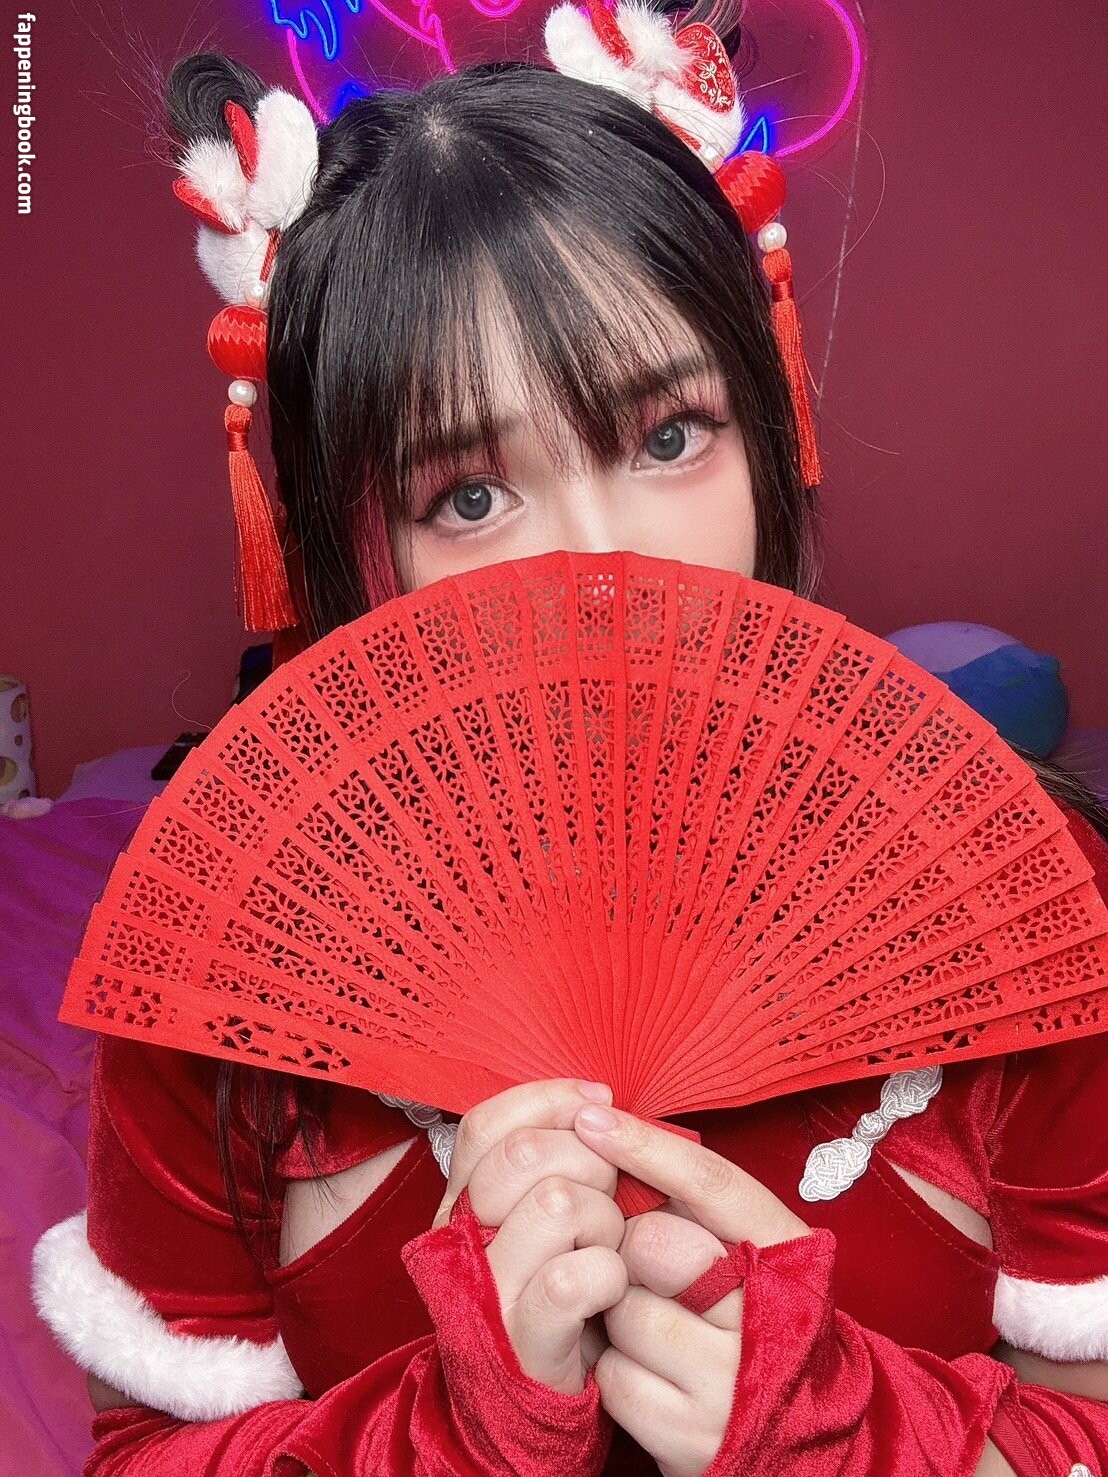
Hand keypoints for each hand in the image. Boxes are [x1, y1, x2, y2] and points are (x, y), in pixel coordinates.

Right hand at [434, 1079, 627, 1395]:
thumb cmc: (554, 1287)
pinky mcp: (521, 1339)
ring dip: (604, 1220)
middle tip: (609, 1195)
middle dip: (590, 1162)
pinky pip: (575, 1277)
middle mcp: (459, 1238)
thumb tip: (595, 1101)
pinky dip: (609, 1273)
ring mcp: (486, 1289)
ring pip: (557, 1203)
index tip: (599, 1103)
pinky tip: (611, 1286)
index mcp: (459, 1199)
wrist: (531, 1397)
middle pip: (526, 1153)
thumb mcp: (538, 1212)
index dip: (549, 1100)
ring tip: (607, 1247)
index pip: (486, 1122)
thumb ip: (551, 1154)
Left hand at [573, 1105, 809, 1475]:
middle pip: (653, 1244)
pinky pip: (612, 1373)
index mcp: (788, 1254)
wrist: (801, 1434)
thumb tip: (611, 1136)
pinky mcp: (691, 1440)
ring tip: (652, 1318)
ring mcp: (730, 1386)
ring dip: (618, 1308)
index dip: (647, 1146)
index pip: (713, 1184)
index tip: (592, 1118)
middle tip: (647, 1264)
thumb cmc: (753, 1316)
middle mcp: (767, 1320)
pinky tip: (645, 1366)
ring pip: (623, 1309)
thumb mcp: (748, 1250)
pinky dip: (614, 1365)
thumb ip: (694, 1202)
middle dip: (631, 1245)